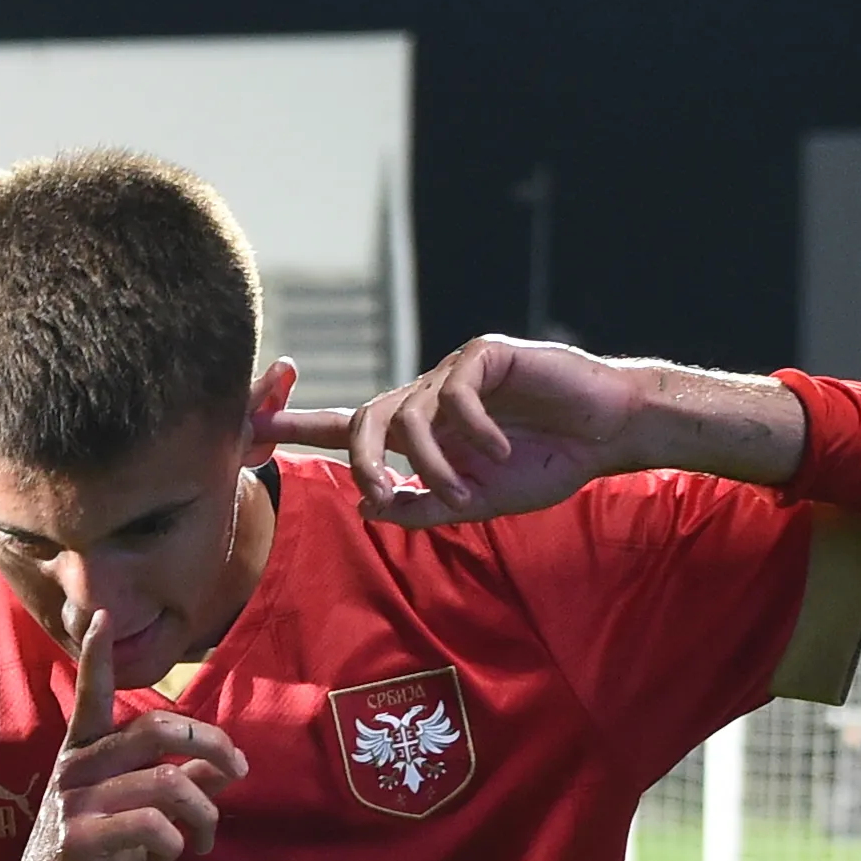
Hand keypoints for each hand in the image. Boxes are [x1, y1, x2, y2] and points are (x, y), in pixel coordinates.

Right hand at [0, 609, 238, 860]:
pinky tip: (172, 858)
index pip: (91, 696)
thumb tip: (224, 767)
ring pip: (167, 782)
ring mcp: (74, 802)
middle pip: (156, 729)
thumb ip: (177, 790)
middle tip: (236, 771)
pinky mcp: (77, 839)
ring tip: (204, 840)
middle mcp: (75, 769)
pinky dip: (176, 841)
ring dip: (204, 813)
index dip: (96, 656)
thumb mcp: (137, 824)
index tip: (99, 614)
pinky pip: (149, 824)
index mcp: (84, 757)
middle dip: (210, 744)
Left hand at [262, 341, 809, 528]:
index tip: (254, 427)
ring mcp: (454, 372)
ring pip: (409, 413)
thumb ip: (421, 505)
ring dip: (433, 462)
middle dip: (363, 460)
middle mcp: (428, 395)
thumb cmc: (543, 465)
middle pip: (365, 419)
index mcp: (420, 430)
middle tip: (380, 491)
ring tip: (466, 488)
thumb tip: (368, 504)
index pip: (350, 426)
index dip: (302, 426)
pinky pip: (455, 396)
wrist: (606, 434)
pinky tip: (501, 449)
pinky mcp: (485, 354)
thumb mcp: (474, 502)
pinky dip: (473, 432)